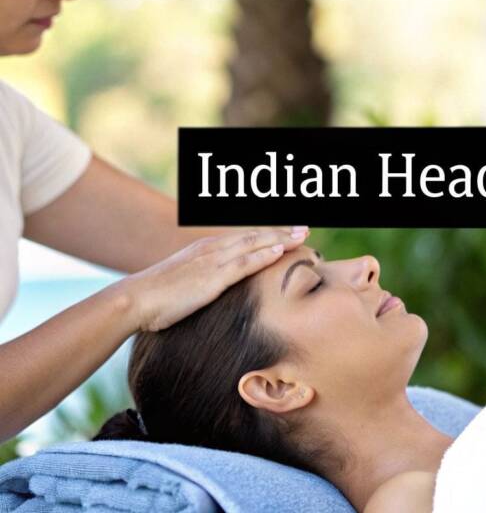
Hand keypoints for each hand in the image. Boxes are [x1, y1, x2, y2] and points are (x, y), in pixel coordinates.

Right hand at [112, 227, 308, 331]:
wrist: (135, 300)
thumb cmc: (158, 297)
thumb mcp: (187, 282)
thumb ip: (206, 280)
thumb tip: (218, 289)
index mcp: (207, 249)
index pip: (246, 238)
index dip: (270, 235)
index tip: (291, 233)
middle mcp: (212, 249)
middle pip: (255, 236)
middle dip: (282, 233)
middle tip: (305, 229)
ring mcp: (212, 262)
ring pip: (253, 245)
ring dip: (280, 240)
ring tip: (301, 237)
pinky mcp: (210, 278)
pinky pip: (242, 265)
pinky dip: (262, 257)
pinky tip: (279, 253)